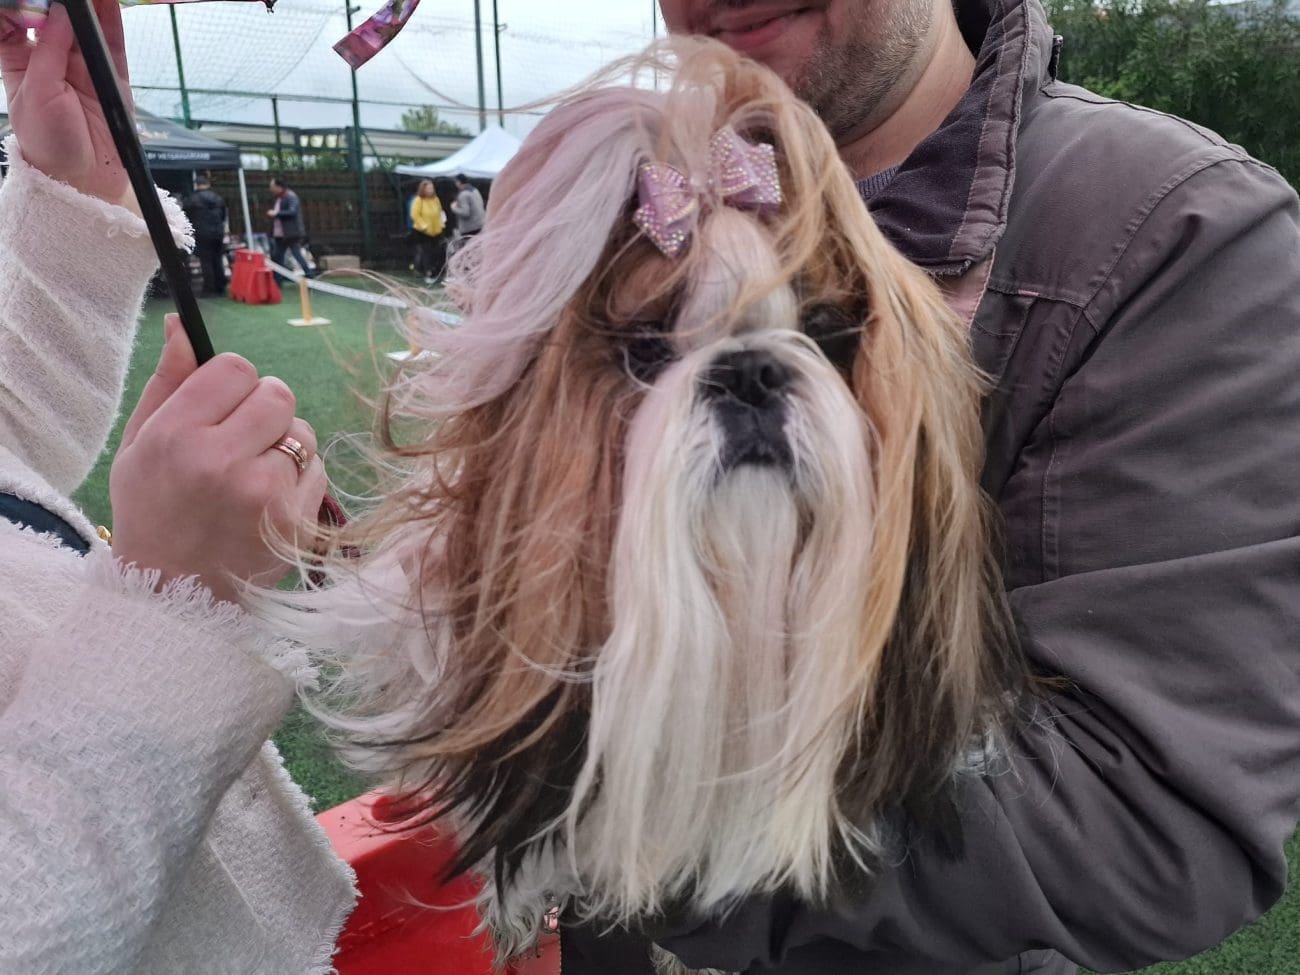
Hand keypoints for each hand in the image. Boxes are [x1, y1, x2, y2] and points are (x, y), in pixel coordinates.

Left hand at [0, 0, 132, 204]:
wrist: (82, 178)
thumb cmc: (48, 141)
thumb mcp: (37, 93)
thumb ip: (48, 50)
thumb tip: (62, 12)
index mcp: (20, 59)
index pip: (14, 20)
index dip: (20, 5)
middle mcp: (50, 57)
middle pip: (51, 15)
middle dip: (53, 3)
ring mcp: (82, 64)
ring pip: (84, 24)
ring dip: (87, 7)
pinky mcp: (112, 75)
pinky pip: (114, 42)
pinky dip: (113, 20)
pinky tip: (109, 3)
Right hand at [109, 315, 327, 603]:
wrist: (173, 595)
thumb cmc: (153, 510)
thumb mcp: (140, 444)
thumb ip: (168, 382)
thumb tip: (183, 326)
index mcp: (178, 436)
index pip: (235, 367)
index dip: (233, 381)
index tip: (222, 404)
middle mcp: (223, 461)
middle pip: (278, 393)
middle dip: (263, 409)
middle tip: (240, 440)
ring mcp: (265, 494)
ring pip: (301, 432)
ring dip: (284, 444)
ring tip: (250, 475)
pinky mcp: (297, 522)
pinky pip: (317, 469)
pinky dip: (299, 478)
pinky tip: (266, 501)